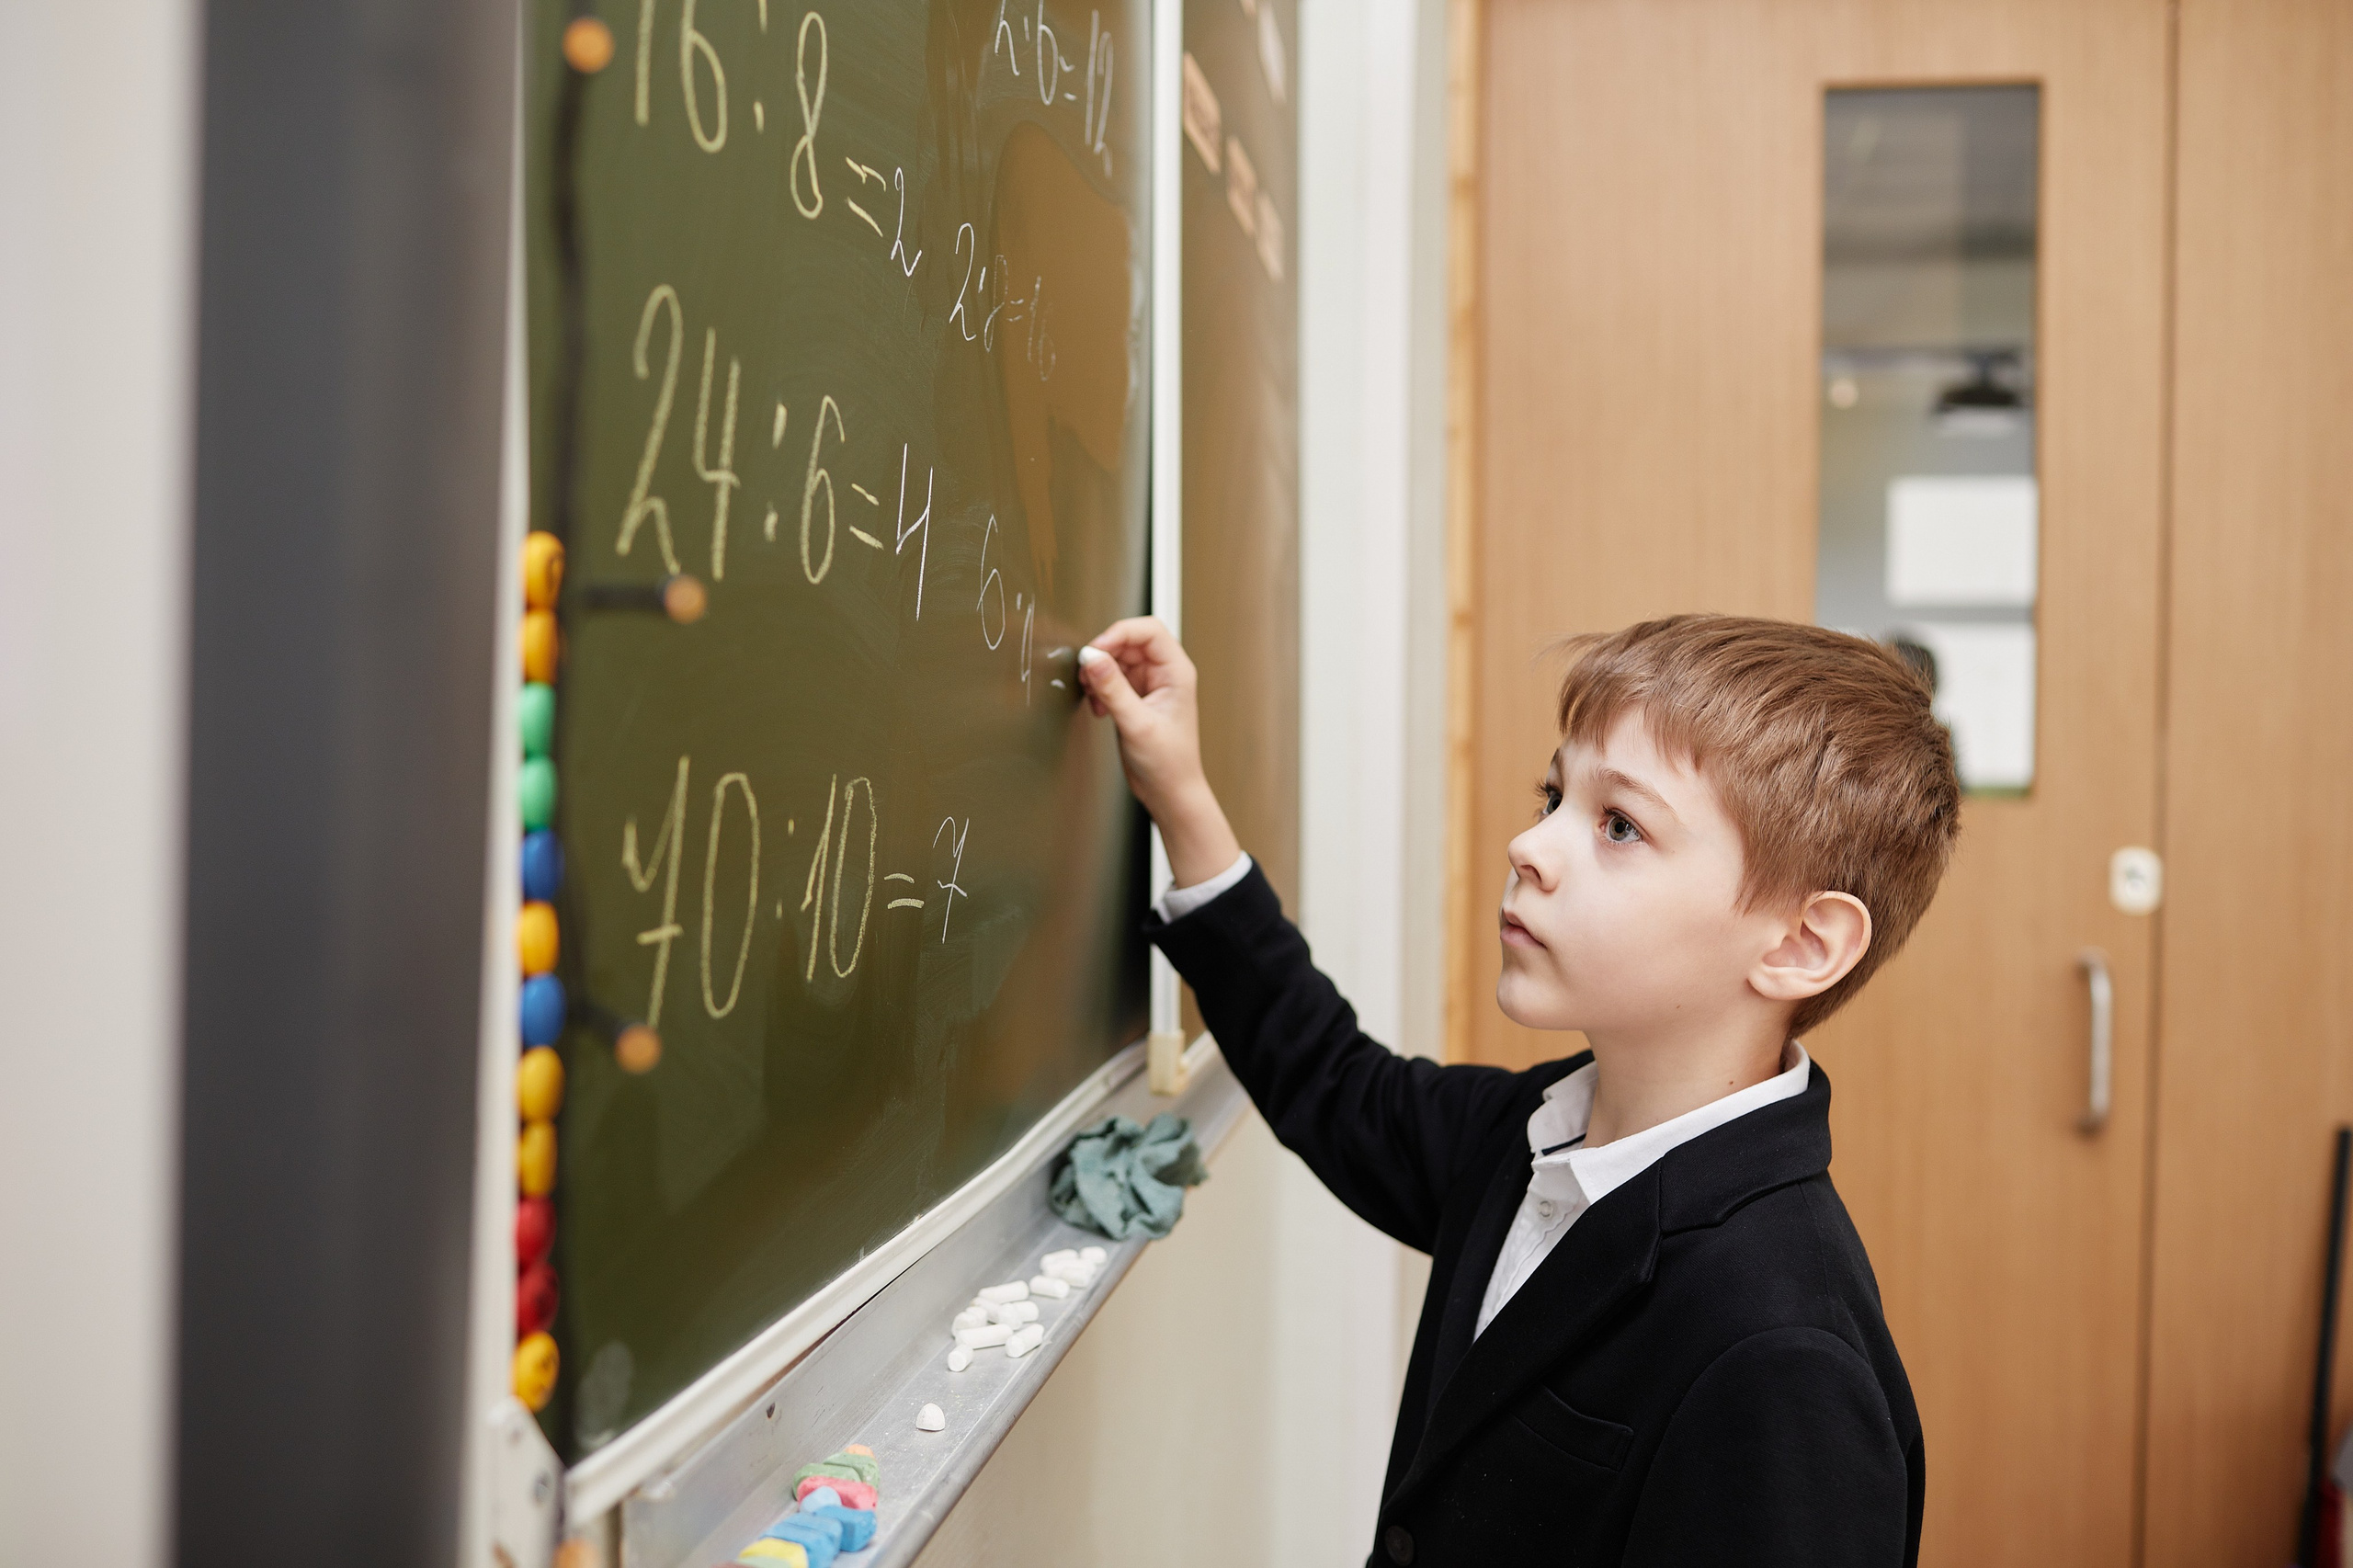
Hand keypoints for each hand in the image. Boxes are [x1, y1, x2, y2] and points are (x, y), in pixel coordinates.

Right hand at [1076, 617, 1242, 887]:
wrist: (1169, 793)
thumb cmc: (1169, 763)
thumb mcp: (1137, 724)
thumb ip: (1113, 688)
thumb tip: (1091, 657)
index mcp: (1177, 672)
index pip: (1148, 631)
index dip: (1119, 633)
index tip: (1096, 650)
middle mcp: (1165, 674)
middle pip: (1129, 642)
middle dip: (1104, 655)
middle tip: (1087, 674)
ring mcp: (1150, 686)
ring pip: (1118, 660)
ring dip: (1100, 673)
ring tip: (1093, 694)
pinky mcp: (1135, 699)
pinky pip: (1113, 680)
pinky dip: (1100, 688)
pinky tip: (1098, 708)